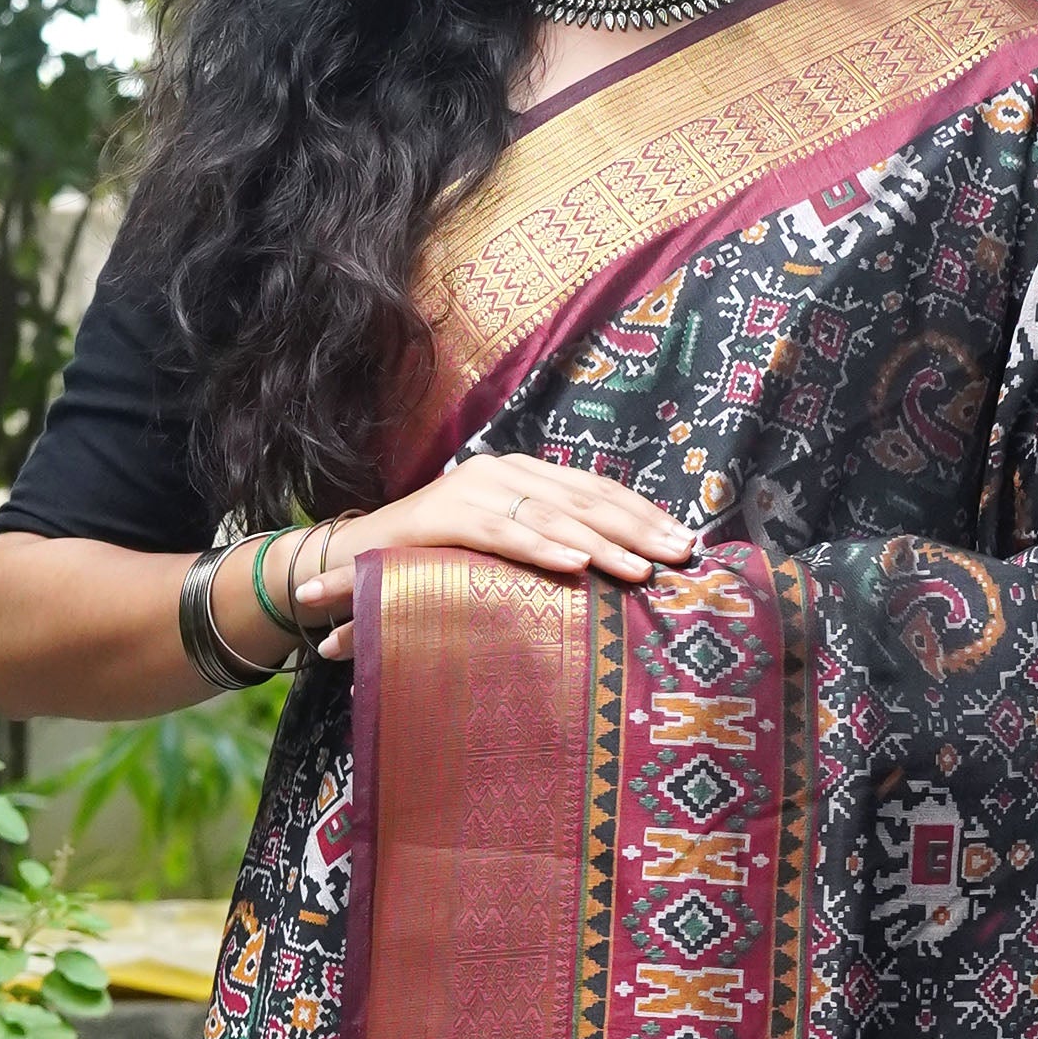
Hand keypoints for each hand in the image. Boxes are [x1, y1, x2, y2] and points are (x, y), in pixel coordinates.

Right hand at [290, 456, 696, 661]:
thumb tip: (615, 567)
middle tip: (679, 555)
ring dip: (601, 542)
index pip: (595, 490)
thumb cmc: (436, 562)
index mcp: (522, 476)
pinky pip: (503, 532)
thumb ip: (546, 546)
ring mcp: (473, 489)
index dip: (642, 514)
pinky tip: (576, 563)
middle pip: (584, 498)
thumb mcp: (501, 552)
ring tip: (641, 567)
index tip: (684, 542)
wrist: (353, 559)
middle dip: (637, 528)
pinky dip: (541, 547)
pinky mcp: (444, 515)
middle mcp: (502, 471)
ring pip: (551, 514)